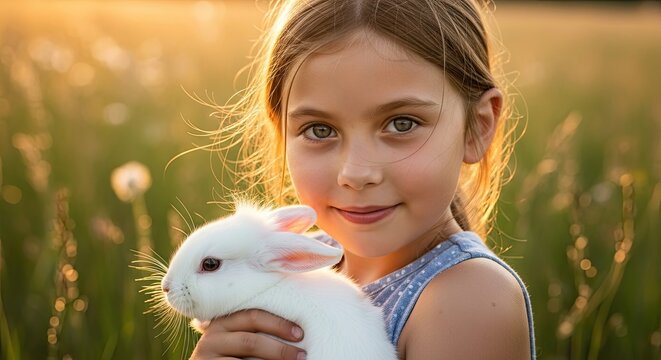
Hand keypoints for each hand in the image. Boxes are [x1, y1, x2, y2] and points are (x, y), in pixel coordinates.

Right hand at [190, 309, 305, 359]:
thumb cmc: (229, 354)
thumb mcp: (235, 339)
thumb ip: (253, 331)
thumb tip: (295, 332)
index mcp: (221, 323)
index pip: (252, 317)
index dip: (278, 324)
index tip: (300, 334)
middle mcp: (211, 339)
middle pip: (251, 341)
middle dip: (279, 349)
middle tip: (301, 355)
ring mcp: (206, 358)